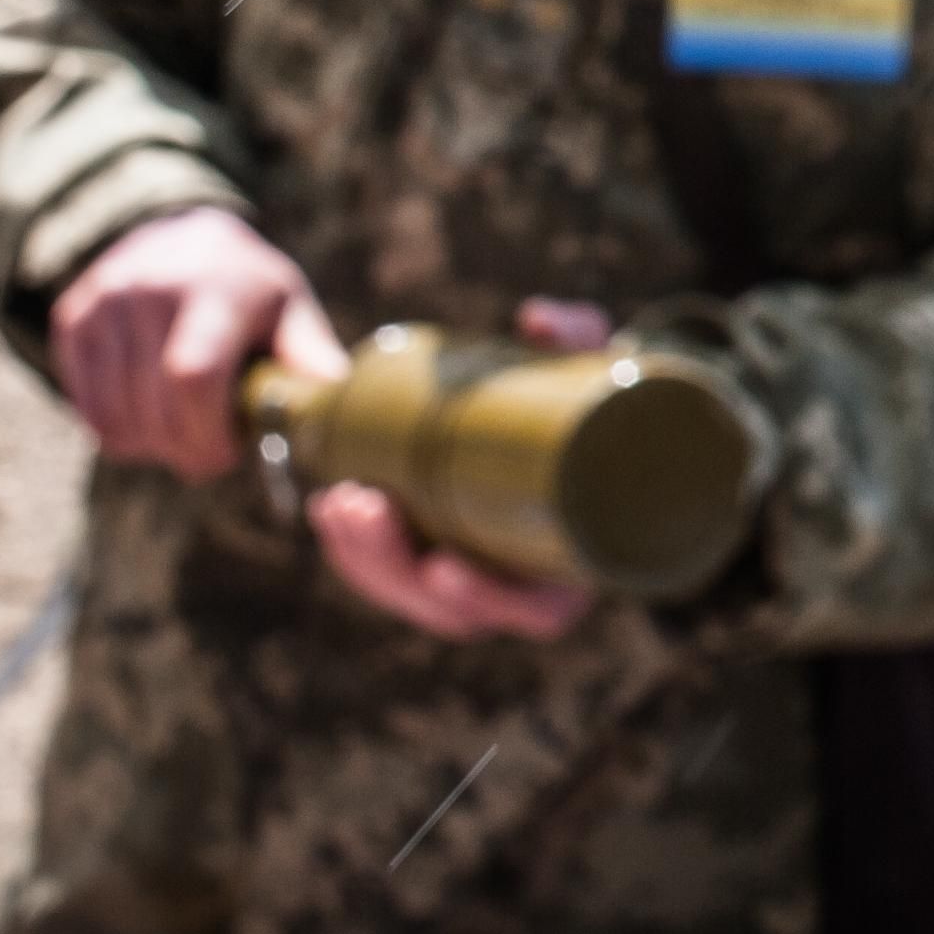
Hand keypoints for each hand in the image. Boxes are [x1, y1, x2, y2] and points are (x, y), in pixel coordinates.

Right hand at [52, 206, 346, 480]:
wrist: (179, 232)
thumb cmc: (248, 288)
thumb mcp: (289, 311)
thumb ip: (310, 362)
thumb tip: (341, 417)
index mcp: (214, 289)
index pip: (192, 378)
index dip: (207, 434)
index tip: (228, 455)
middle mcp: (149, 290)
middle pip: (154, 409)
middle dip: (184, 450)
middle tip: (209, 457)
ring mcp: (103, 303)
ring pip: (116, 418)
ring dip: (152, 447)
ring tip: (183, 433)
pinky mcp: (72, 319)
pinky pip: (87, 409)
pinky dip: (118, 431)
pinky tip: (149, 415)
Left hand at [304, 294, 616, 642]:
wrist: (585, 402)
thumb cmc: (602, 394)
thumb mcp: (602, 361)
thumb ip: (578, 334)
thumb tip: (537, 321)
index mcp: (588, 557)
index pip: (541, 612)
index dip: (490, 599)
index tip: (445, 565)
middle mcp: (536, 581)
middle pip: (458, 612)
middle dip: (395, 570)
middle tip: (362, 505)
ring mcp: (489, 574)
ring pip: (417, 596)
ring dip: (367, 560)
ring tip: (338, 501)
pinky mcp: (450, 553)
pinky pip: (398, 575)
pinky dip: (360, 551)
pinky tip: (331, 509)